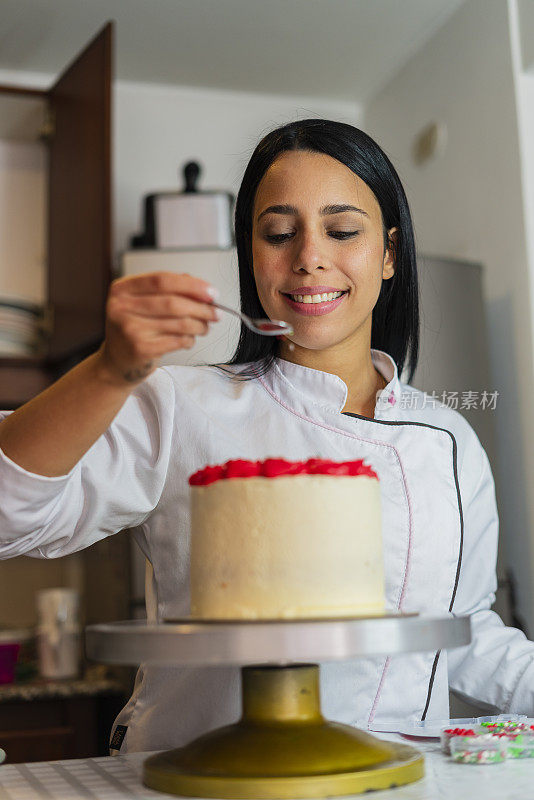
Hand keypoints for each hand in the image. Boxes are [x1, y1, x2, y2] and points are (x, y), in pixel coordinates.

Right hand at [96, 271, 218, 385]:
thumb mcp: (143, 303)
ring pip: (179, 323)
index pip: (162, 280)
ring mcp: (130, 329)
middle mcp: (121, 307)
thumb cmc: (134, 329)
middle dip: (201, 308)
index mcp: (122, 289)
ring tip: (204, 327)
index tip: (211, 292)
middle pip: (173, 302)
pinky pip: (177, 340)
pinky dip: (189, 339)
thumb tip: (201, 289)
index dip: (191, 285)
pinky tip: (189, 339)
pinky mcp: (140, 349)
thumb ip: (169, 290)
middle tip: (216, 313)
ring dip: (199, 325)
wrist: (117, 362)